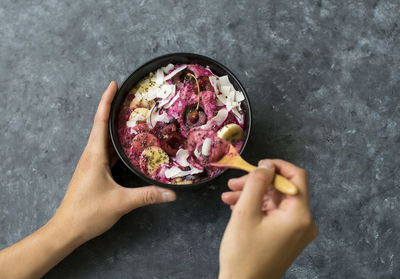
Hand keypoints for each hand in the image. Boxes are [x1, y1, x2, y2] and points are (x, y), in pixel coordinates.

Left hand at [0, 81, 176, 278]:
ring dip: (113, 125)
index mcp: (94, 155)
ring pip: (103, 138)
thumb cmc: (88, 213)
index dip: (106, 101)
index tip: (113, 84)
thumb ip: (147, 196)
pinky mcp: (93, 171)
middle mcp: (91, 155)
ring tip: (130, 115)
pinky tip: (126, 144)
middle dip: (112, 108)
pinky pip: (105, 150)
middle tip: (129, 96)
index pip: (100, 122)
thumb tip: (171, 194)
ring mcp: (91, 163)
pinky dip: (114, 142)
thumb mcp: (121, 203)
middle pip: (101, 125)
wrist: (66, 229)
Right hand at [219, 159, 317, 278]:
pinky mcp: (286, 238)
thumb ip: (256, 183)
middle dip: (257, 183)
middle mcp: (304, 222)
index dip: (277, 166)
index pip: (297, 177)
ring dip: (252, 195)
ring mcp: (295, 231)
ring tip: (228, 197)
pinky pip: (273, 214)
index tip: (257, 165)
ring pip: (275, 201)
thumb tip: (266, 165)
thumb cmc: (243, 252)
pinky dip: (256, 208)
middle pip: (282, 189)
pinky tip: (235, 207)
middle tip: (233, 183)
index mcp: (299, 216)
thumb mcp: (246, 212)